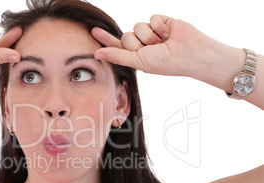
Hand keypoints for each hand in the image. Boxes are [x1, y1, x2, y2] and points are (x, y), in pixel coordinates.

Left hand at [92, 15, 208, 77]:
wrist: (190, 53)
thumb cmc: (165, 63)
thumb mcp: (138, 61)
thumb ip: (117, 56)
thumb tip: (96, 54)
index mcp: (136, 56)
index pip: (116, 46)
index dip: (106, 39)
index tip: (94, 31)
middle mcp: (142, 44)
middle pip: (125, 36)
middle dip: (137, 43)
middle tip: (151, 49)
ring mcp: (151, 32)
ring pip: (137, 26)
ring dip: (149, 36)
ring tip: (162, 43)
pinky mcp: (161, 21)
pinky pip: (151, 18)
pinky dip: (159, 26)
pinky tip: (168, 33)